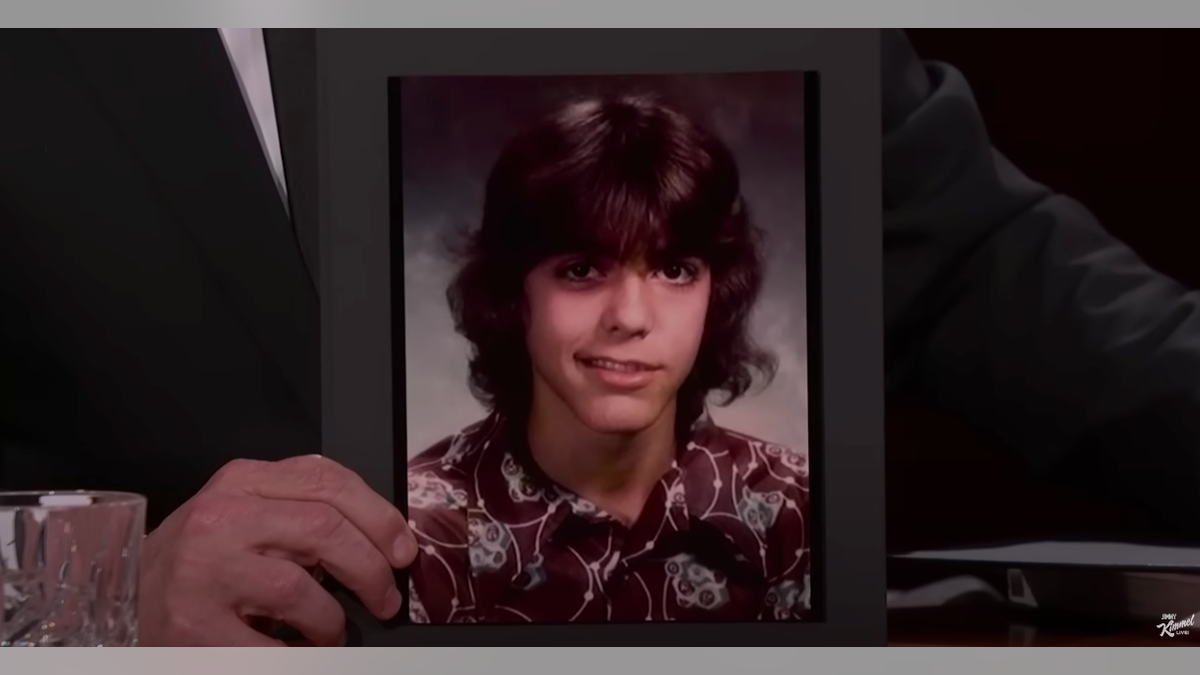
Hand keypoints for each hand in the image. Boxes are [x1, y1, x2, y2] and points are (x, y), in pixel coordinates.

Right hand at [137, 455, 415, 645]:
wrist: (121, 596)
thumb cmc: (197, 560)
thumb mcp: (245, 513)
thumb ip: (301, 509)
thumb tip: (381, 538)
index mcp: (242, 482)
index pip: (329, 482)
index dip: (380, 517)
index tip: (402, 549)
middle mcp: (221, 518)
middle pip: (325, 530)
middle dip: (371, 569)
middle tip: (384, 597)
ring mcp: (204, 571)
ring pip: (301, 588)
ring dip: (333, 619)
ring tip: (331, 630)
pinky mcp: (194, 625)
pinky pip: (271, 646)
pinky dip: (301, 654)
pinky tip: (302, 652)